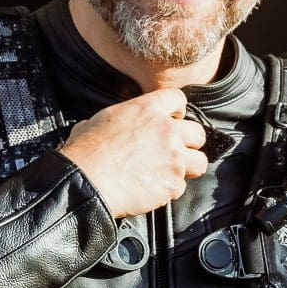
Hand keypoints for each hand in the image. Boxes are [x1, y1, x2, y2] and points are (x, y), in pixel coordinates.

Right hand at [61, 92, 207, 219]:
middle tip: (176, 149)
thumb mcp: (101, 119)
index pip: (177, 99)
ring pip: (199, 161)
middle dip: (189, 142)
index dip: (177, 110)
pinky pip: (181, 186)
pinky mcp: (173, 184)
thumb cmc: (87, 151)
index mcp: (148, 109)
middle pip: (198, 133)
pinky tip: (154, 188)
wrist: (86, 181)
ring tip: (172, 171)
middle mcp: (167, 131)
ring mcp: (174, 158)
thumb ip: (122, 117)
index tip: (173, 120)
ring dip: (188, 166)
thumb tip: (115, 123)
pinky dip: (170, 189)